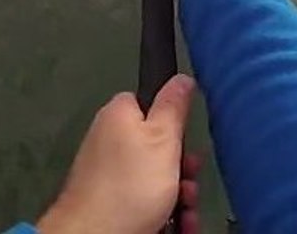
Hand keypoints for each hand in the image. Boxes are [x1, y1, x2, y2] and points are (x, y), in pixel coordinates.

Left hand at [37, 75, 201, 233]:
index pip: (151, 102)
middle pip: (159, 146)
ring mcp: (109, 174)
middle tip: (187, 182)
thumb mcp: (163, 138)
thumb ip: (174, 106)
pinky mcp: (110, 202)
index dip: (174, 122)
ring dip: (178, 194)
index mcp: (119, 115)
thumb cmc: (130, 184)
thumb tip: (180, 78)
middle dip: (182, 168)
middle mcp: (110, 141)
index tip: (186, 143)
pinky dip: (163, 211)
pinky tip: (176, 224)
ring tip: (184, 211)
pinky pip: (145, 199)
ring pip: (156, 177)